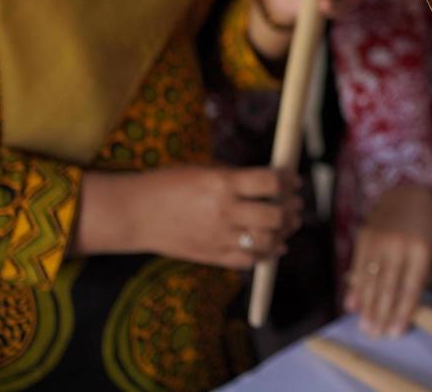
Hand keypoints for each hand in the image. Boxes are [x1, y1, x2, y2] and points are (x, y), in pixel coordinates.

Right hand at [75, 166, 302, 267]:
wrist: (135, 214)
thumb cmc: (169, 184)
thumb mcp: (205, 171)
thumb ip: (238, 178)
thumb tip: (273, 180)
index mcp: (222, 183)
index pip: (270, 181)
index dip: (288, 180)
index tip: (294, 179)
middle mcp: (223, 211)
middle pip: (275, 215)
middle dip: (292, 209)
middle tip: (296, 204)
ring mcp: (218, 237)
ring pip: (267, 241)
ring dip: (284, 232)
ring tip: (288, 224)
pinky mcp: (212, 256)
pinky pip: (248, 261)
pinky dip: (267, 254)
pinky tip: (275, 246)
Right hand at [346, 183, 431, 337]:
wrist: (406, 196)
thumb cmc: (428, 229)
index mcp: (422, 250)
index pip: (411, 288)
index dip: (403, 312)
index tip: (396, 333)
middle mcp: (400, 245)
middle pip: (389, 287)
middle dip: (382, 314)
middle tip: (376, 335)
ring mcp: (381, 240)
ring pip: (371, 280)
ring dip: (367, 307)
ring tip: (366, 327)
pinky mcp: (365, 237)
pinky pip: (359, 267)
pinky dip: (356, 288)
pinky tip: (353, 306)